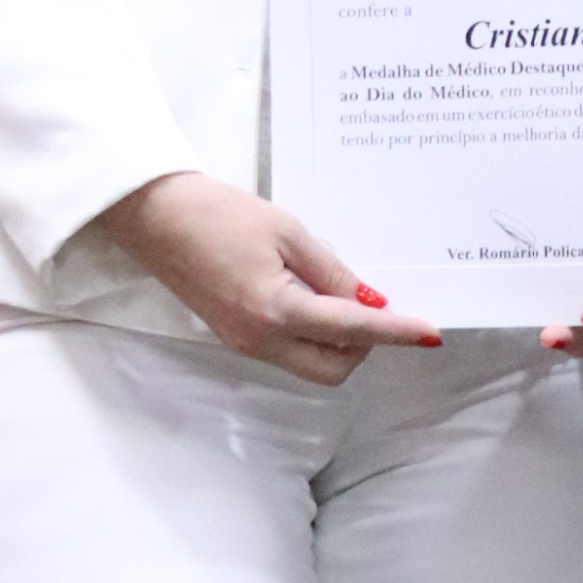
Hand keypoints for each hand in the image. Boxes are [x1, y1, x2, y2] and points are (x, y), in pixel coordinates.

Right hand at [98, 171, 438, 386]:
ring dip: (338, 344)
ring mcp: (246, 345)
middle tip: (374, 306)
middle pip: (334, 369)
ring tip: (341, 298)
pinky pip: (289, 353)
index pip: (352, 331)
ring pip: (312, 366)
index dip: (395, 334)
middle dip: (364, 346)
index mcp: (276, 311)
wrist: (153, 216)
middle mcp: (261, 340)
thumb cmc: (217, 212)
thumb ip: (331, 272)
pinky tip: (314, 301)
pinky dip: (313, 337)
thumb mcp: (287, 231)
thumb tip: (370, 303)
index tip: (429, 335)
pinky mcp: (235, 338)